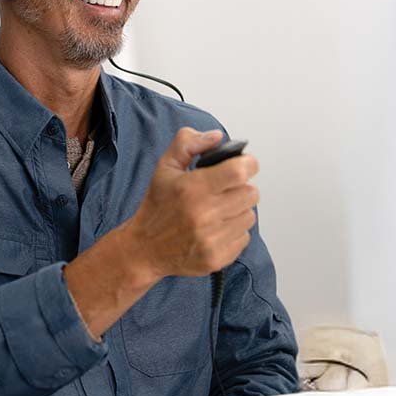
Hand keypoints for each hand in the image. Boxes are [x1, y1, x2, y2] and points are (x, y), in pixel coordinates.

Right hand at [127, 127, 258, 279]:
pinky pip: (243, 237)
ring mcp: (211, 239)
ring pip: (249, 216)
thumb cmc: (157, 206)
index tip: (243, 165)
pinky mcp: (217, 258)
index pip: (240, 172)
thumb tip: (216, 137)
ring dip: (237, 211)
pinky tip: (215, 229)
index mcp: (192, 188)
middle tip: (224, 190)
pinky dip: (233, 231)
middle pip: (251, 194)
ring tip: (217, 211)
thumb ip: (188, 143)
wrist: (144, 248)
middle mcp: (203, 215)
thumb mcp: (165, 166)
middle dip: (240, 188)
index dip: (247, 164)